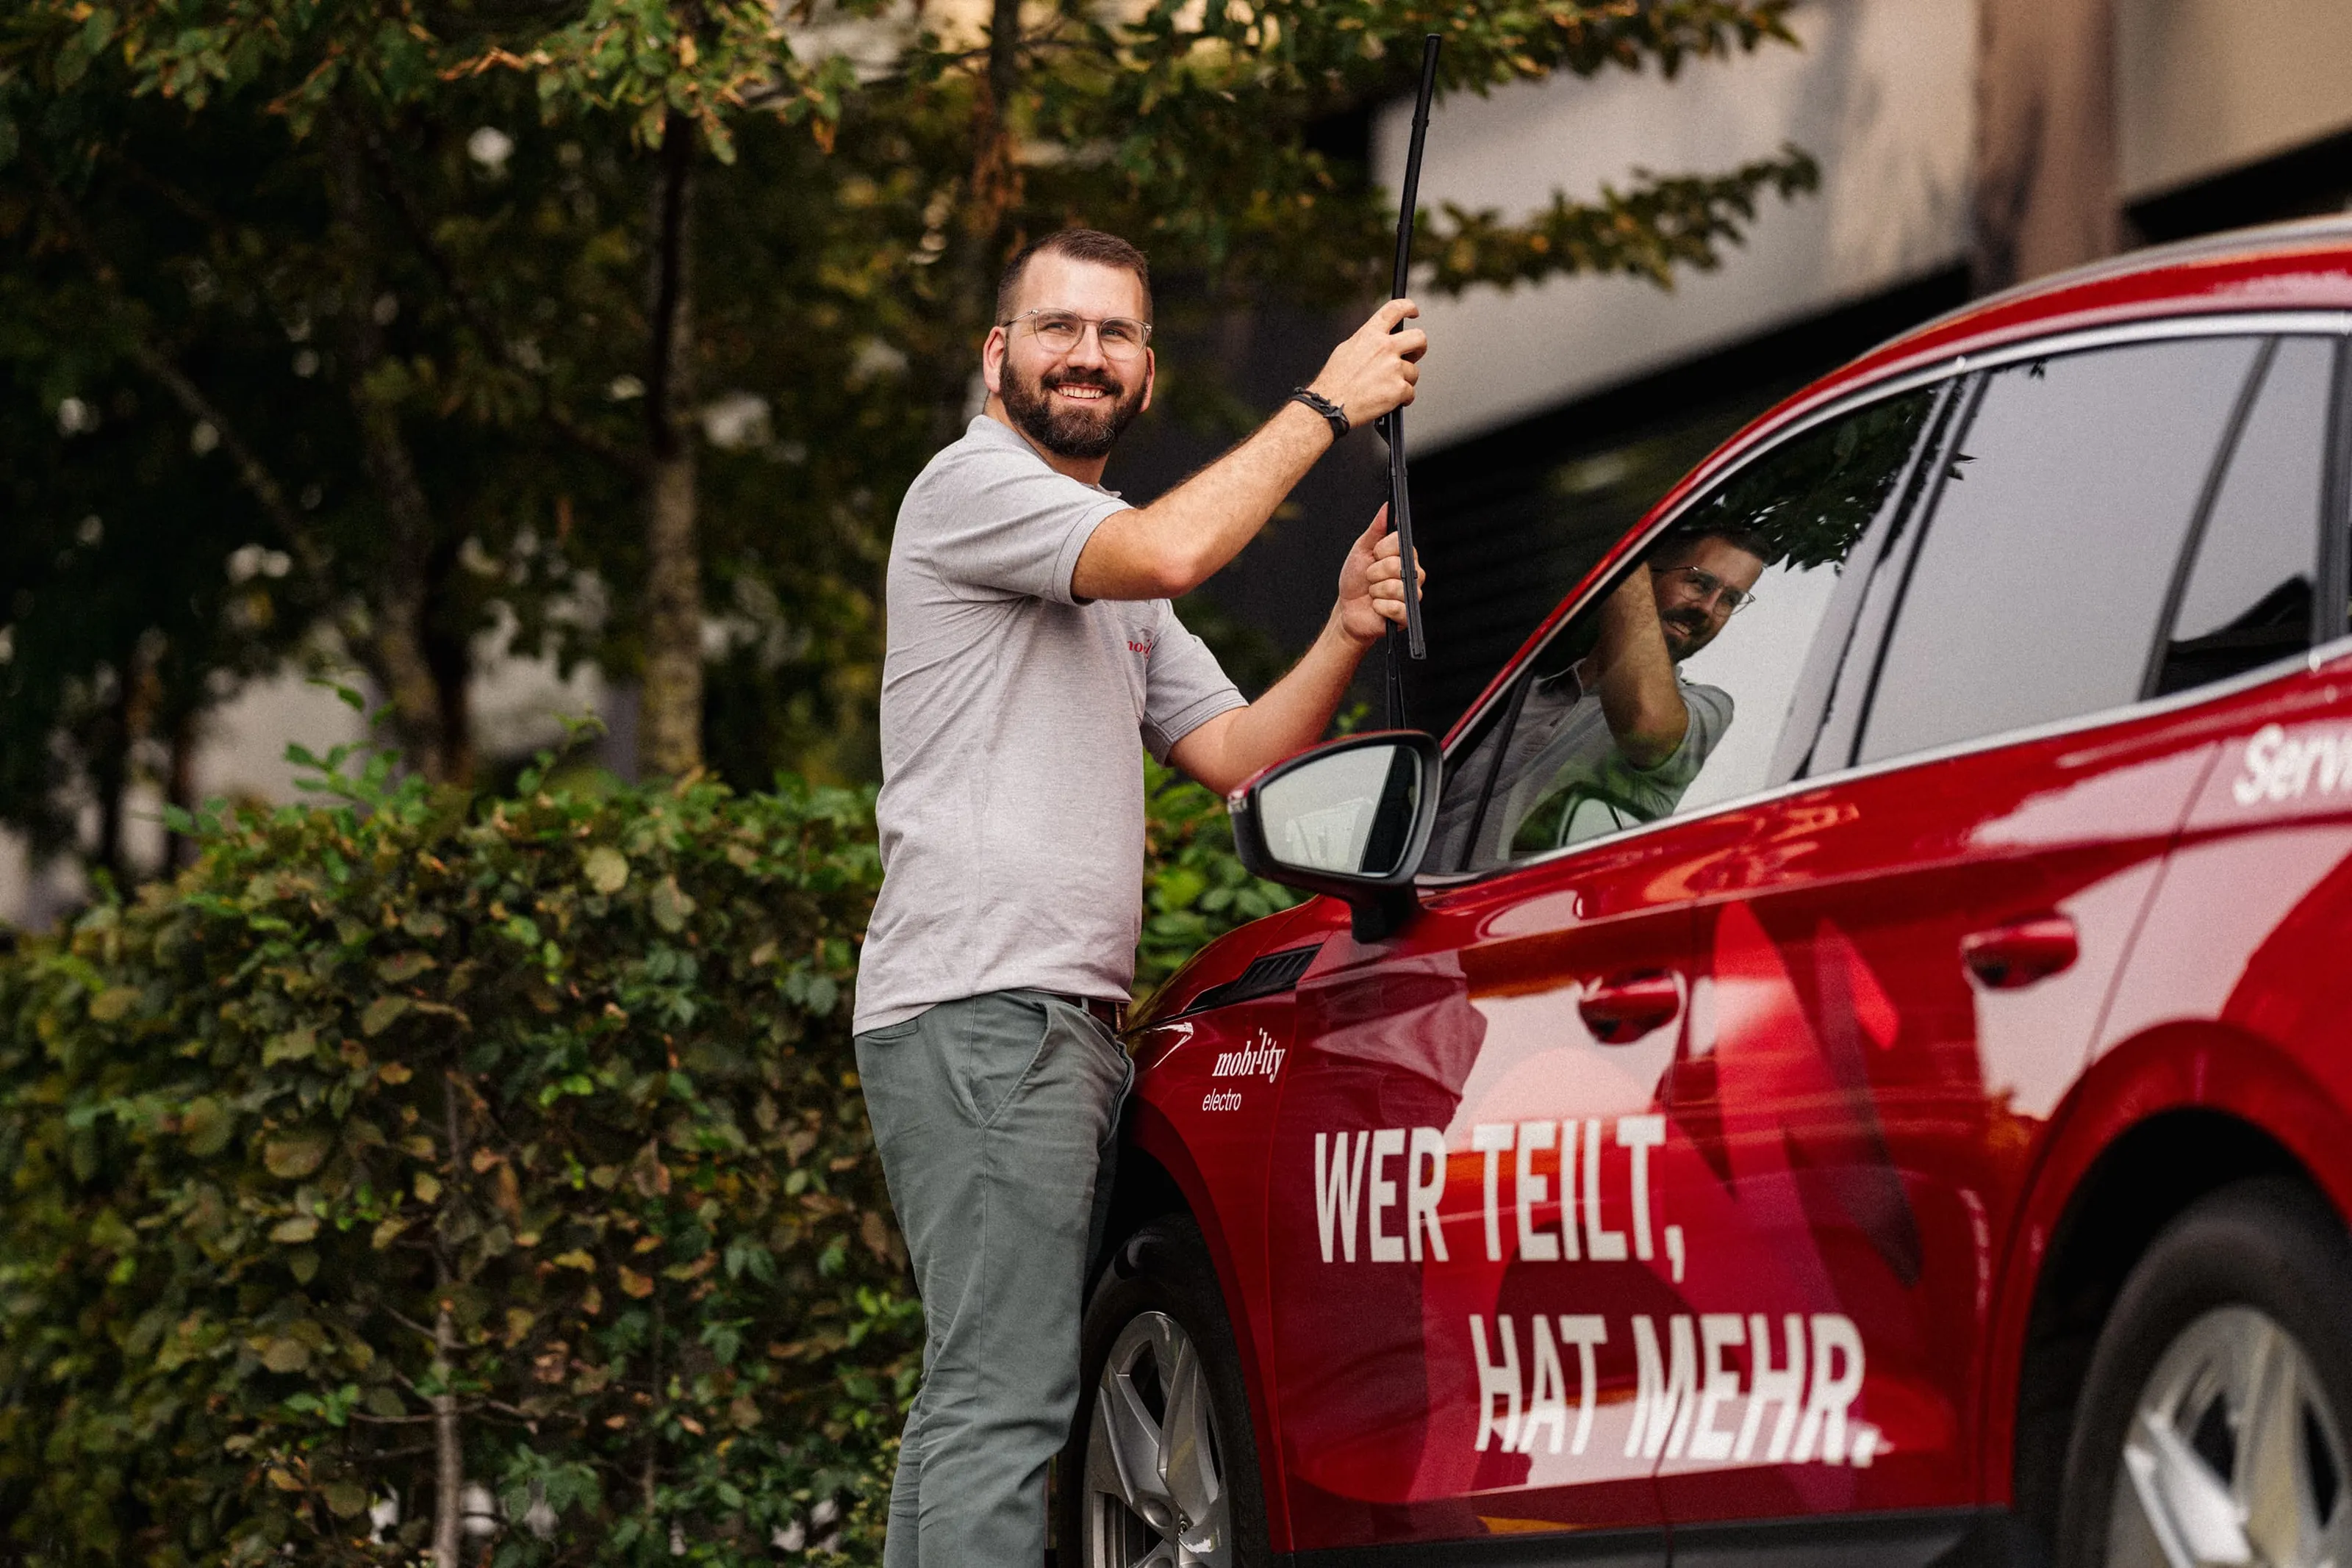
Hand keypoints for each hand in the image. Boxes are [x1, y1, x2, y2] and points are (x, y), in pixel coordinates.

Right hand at [1307, 299, 1425, 429]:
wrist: (1330, 405)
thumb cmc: (1334, 381)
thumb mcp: (1346, 350)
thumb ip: (1367, 342)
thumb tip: (1378, 342)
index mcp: (1370, 335)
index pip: (1395, 309)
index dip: (1408, 307)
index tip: (1413, 311)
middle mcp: (1384, 347)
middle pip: (1419, 338)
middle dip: (1420, 347)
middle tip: (1413, 355)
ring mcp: (1393, 368)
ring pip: (1413, 371)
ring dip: (1404, 381)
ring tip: (1387, 388)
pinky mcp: (1398, 389)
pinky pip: (1410, 392)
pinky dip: (1402, 399)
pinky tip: (1388, 400)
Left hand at [1335, 505, 1426, 646]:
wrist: (1348, 610)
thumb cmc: (1356, 580)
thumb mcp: (1362, 550)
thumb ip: (1376, 529)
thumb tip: (1387, 508)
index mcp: (1405, 555)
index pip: (1400, 543)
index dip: (1381, 550)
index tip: (1373, 556)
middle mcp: (1414, 573)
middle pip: (1396, 565)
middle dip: (1374, 573)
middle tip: (1370, 578)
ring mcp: (1412, 595)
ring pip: (1394, 587)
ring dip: (1375, 591)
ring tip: (1374, 593)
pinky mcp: (1407, 615)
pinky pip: (1396, 608)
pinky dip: (1379, 607)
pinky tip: (1377, 607)